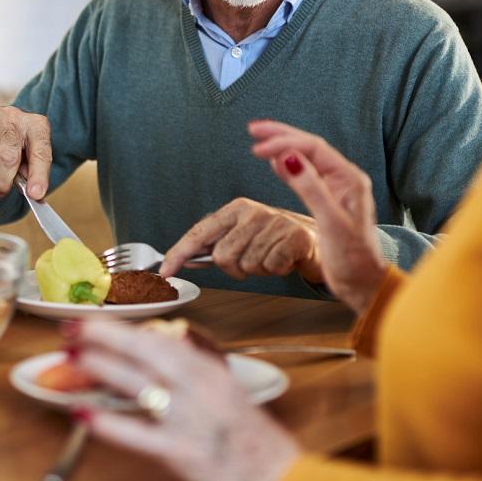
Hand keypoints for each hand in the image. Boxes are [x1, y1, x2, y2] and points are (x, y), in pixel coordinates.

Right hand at [0, 105, 52, 198]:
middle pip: (7, 157)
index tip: (35, 194)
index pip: (40, 153)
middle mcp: (15, 116)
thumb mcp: (30, 156)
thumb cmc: (17, 145)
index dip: (38, 175)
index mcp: (37, 125)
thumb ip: (31, 173)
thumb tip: (32, 192)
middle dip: (3, 180)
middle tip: (0, 191)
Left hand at [75, 318, 299, 480]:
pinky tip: (84, 415)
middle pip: (149, 351)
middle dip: (107, 336)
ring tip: (74, 357)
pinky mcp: (183, 454)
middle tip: (74, 328)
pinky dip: (109, 424)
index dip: (126, 328)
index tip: (98, 321)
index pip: (163, 339)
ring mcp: (191, 420)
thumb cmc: (254, 442)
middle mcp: (201, 390)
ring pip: (141, 384)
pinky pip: (139, 435)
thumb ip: (196, 371)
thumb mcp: (227, 394)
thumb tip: (165, 350)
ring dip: (103, 368)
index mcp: (211, 373)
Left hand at [159, 198, 324, 283]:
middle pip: (222, 257)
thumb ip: (215, 245)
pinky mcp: (294, 236)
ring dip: (258, 270)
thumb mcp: (242, 236)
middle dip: (234, 268)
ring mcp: (274, 222)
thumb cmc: (273, 239)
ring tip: (270, 257)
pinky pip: (270, 267)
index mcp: (235, 209)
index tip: (165, 271)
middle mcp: (252, 211)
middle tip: (252, 261)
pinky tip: (284, 259)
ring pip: (247, 265)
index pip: (199, 233)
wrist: (316, 238)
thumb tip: (184, 258)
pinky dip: (276, 270)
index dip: (179, 253)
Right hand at [249, 121, 386, 312]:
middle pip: (309, 147)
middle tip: (254, 129)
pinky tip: (274, 162)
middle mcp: (344, 179)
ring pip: (306, 157)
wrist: (363, 282)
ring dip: (283, 146)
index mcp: (349, 179)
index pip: (313, 149)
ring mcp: (335, 188)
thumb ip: (311, 188)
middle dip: (281, 135)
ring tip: (259, 139)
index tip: (258, 146)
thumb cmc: (353, 258)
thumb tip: (289, 158)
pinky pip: (305, 173)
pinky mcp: (327, 199)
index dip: (284, 143)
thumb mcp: (331, 222)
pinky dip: (287, 165)